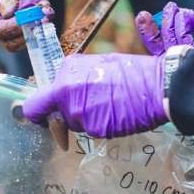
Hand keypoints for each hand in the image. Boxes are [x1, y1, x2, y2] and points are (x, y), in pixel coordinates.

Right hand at [0, 0, 52, 50]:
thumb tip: (9, 13)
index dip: (12, 29)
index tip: (24, 19)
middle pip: (12, 41)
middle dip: (28, 32)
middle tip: (39, 17)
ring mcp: (16, 15)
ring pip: (28, 35)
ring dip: (40, 25)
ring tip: (44, 8)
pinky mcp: (31, 8)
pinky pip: (40, 21)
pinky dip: (46, 16)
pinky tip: (46, 4)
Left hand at [22, 54, 167, 138]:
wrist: (158, 87)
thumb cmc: (132, 71)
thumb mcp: (98, 63)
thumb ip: (74, 77)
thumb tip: (62, 90)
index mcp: (65, 76)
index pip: (35, 105)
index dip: (39, 112)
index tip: (45, 115)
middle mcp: (68, 96)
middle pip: (57, 117)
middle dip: (68, 114)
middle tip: (93, 103)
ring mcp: (82, 115)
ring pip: (75, 124)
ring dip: (87, 119)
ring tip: (110, 104)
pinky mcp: (97, 129)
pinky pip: (92, 130)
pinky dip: (101, 124)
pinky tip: (116, 113)